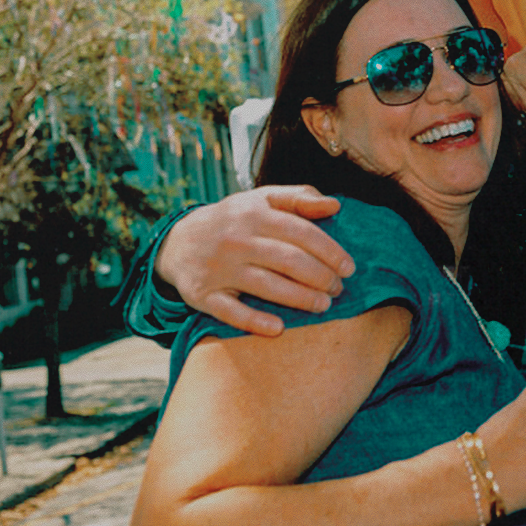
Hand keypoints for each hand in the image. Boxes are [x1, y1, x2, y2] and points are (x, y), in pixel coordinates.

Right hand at [156, 185, 349, 335]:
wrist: (176, 242)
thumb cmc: (233, 221)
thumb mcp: (261, 199)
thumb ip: (299, 198)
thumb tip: (336, 206)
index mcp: (253, 214)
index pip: (301, 232)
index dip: (330, 251)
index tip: (349, 267)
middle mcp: (235, 240)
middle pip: (288, 260)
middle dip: (320, 277)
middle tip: (337, 289)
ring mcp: (218, 269)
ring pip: (265, 286)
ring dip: (300, 298)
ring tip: (323, 306)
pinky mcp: (202, 295)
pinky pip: (230, 312)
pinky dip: (254, 321)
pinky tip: (279, 327)